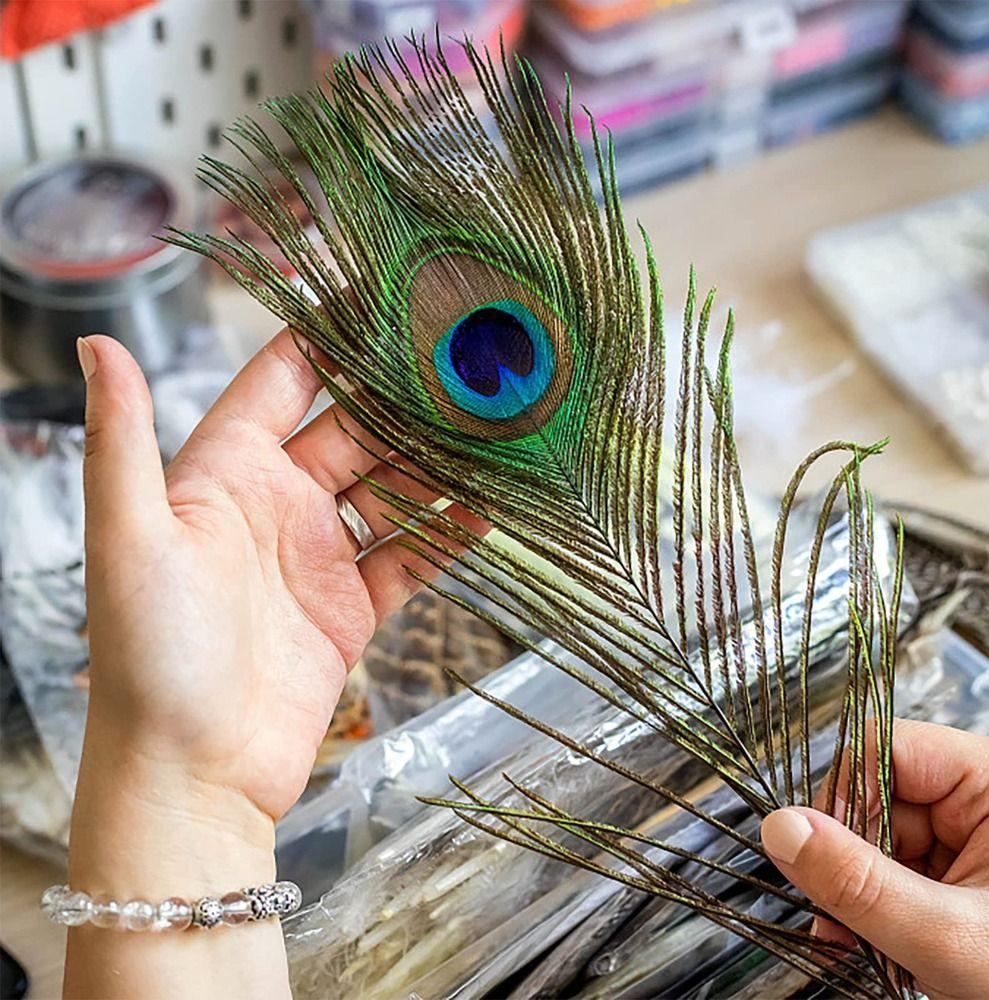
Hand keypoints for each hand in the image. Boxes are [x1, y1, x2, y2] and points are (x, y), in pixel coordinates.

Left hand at [78, 329, 479, 822]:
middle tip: (473, 361)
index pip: (286, 378)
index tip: (391, 292)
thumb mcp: (132, 538)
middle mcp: (277, 504)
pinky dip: (448, 531)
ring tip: (496, 426)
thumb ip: (123, 439)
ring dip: (440, 461)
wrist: (192, 775)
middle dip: (410, 395)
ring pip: (394, 487)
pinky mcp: (351, 606)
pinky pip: (410, 554)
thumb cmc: (149, 656)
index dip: (335, 333)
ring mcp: (318, 555)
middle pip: (358, 428)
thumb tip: (97, 339)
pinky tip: (490, 506)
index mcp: (225, 472)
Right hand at [761, 720, 988, 999]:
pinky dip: (880, 908)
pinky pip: (896, 869)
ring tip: (868, 947)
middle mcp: (980, 798)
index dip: (843, 799)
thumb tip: (782, 830)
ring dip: (861, 894)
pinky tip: (884, 943)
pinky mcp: (963, 870)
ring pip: (878, 840)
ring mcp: (971, 836)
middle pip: (874, 798)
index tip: (823, 860)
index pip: (883, 749)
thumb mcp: (951, 936)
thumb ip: (863, 884)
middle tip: (841, 925)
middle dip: (850, 864)